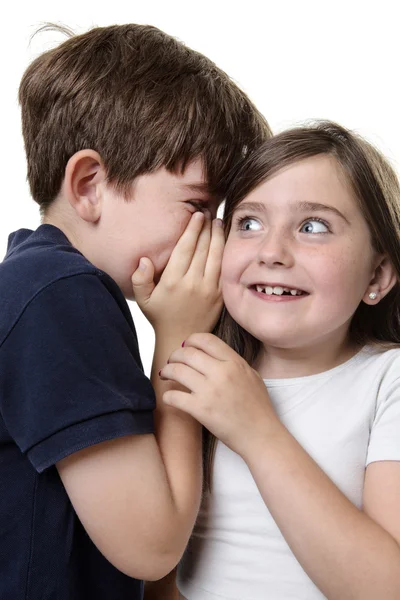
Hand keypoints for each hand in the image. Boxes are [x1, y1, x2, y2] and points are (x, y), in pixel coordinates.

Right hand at [131, 214, 223, 338]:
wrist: (182, 339)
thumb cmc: (161, 316)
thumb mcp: (143, 300)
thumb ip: (140, 279)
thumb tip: (144, 259)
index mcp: (173, 281)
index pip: (185, 248)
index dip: (192, 229)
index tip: (197, 215)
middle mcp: (192, 283)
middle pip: (202, 248)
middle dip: (206, 227)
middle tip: (209, 212)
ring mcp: (209, 289)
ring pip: (216, 256)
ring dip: (218, 236)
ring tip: (219, 221)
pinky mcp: (220, 295)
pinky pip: (224, 270)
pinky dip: (226, 253)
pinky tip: (226, 242)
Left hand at [159, 333, 281, 460]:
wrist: (261, 435)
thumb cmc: (259, 408)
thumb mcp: (252, 376)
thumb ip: (234, 363)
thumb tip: (214, 356)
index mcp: (234, 362)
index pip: (206, 340)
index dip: (191, 340)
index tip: (185, 346)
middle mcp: (221, 373)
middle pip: (187, 353)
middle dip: (175, 355)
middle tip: (171, 361)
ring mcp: (210, 391)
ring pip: (177, 371)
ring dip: (167, 371)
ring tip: (165, 375)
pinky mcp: (201, 410)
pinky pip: (174, 396)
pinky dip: (167, 395)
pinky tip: (169, 397)